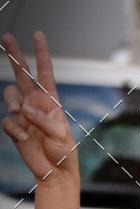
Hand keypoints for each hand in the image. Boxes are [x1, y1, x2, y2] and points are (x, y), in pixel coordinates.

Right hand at [1, 31, 77, 183]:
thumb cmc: (64, 153)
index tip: (38, 35)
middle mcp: (35, 105)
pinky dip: (15, 129)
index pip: (45, 73)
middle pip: (22, 75)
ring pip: (10, 96)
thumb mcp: (60, 133)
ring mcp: (23, 116)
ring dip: (13, 102)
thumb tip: (23, 108)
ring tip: (20, 115)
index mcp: (51, 102)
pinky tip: (24, 138)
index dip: (41, 54)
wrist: (55, 173)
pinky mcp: (15, 128)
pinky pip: (8, 121)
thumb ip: (42, 119)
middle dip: (15, 56)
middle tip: (7, 37)